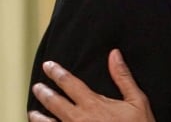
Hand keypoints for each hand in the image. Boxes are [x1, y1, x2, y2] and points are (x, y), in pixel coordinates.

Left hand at [28, 49, 155, 121]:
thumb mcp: (137, 99)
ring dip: (39, 117)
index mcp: (94, 104)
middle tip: (37, 86)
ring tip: (32, 111)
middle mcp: (79, 118)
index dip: (58, 73)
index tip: (48, 65)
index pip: (70, 84)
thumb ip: (123, 77)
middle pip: (55, 102)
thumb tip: (114, 54)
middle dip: (44, 92)